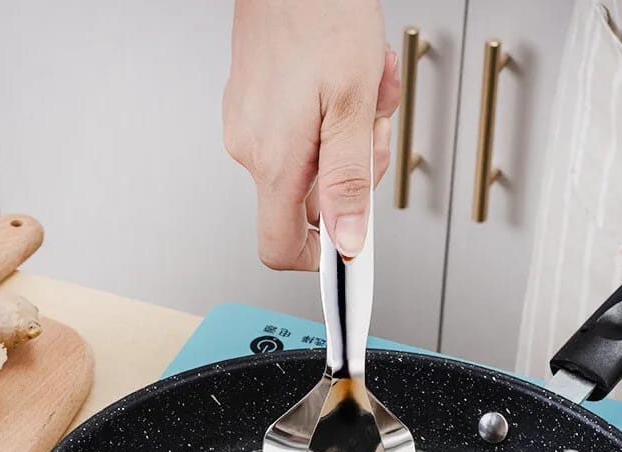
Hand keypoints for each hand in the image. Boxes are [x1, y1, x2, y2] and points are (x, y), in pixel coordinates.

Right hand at [223, 0, 400, 269]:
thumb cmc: (319, 13)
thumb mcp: (354, 104)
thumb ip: (349, 181)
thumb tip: (347, 241)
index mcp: (275, 160)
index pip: (279, 247)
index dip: (316, 257)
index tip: (346, 247)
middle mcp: (252, 150)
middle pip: (309, 203)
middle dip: (353, 173)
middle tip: (372, 131)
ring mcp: (249, 129)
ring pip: (310, 165)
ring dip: (347, 139)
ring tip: (361, 92)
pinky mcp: (253, 109)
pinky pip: (300, 137)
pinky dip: (329, 119)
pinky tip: (342, 83)